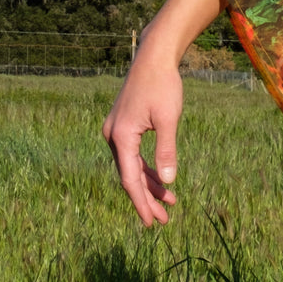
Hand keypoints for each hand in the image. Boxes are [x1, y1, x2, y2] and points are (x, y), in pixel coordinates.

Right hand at [103, 50, 183, 226]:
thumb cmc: (163, 85)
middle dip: (146, 199)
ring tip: (169, 203)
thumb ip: (167, 150)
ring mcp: (116, 132)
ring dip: (148, 186)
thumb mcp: (169, 119)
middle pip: (129, 177)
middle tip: (163, 221)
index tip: (151, 222)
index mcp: (121, 137)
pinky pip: (133, 156)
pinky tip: (160, 181)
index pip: (130, 179)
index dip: (141, 202)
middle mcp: (113, 136)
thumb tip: (167, 181)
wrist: (153, 59)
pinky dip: (146, 169)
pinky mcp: (123, 127)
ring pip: (131, 168)